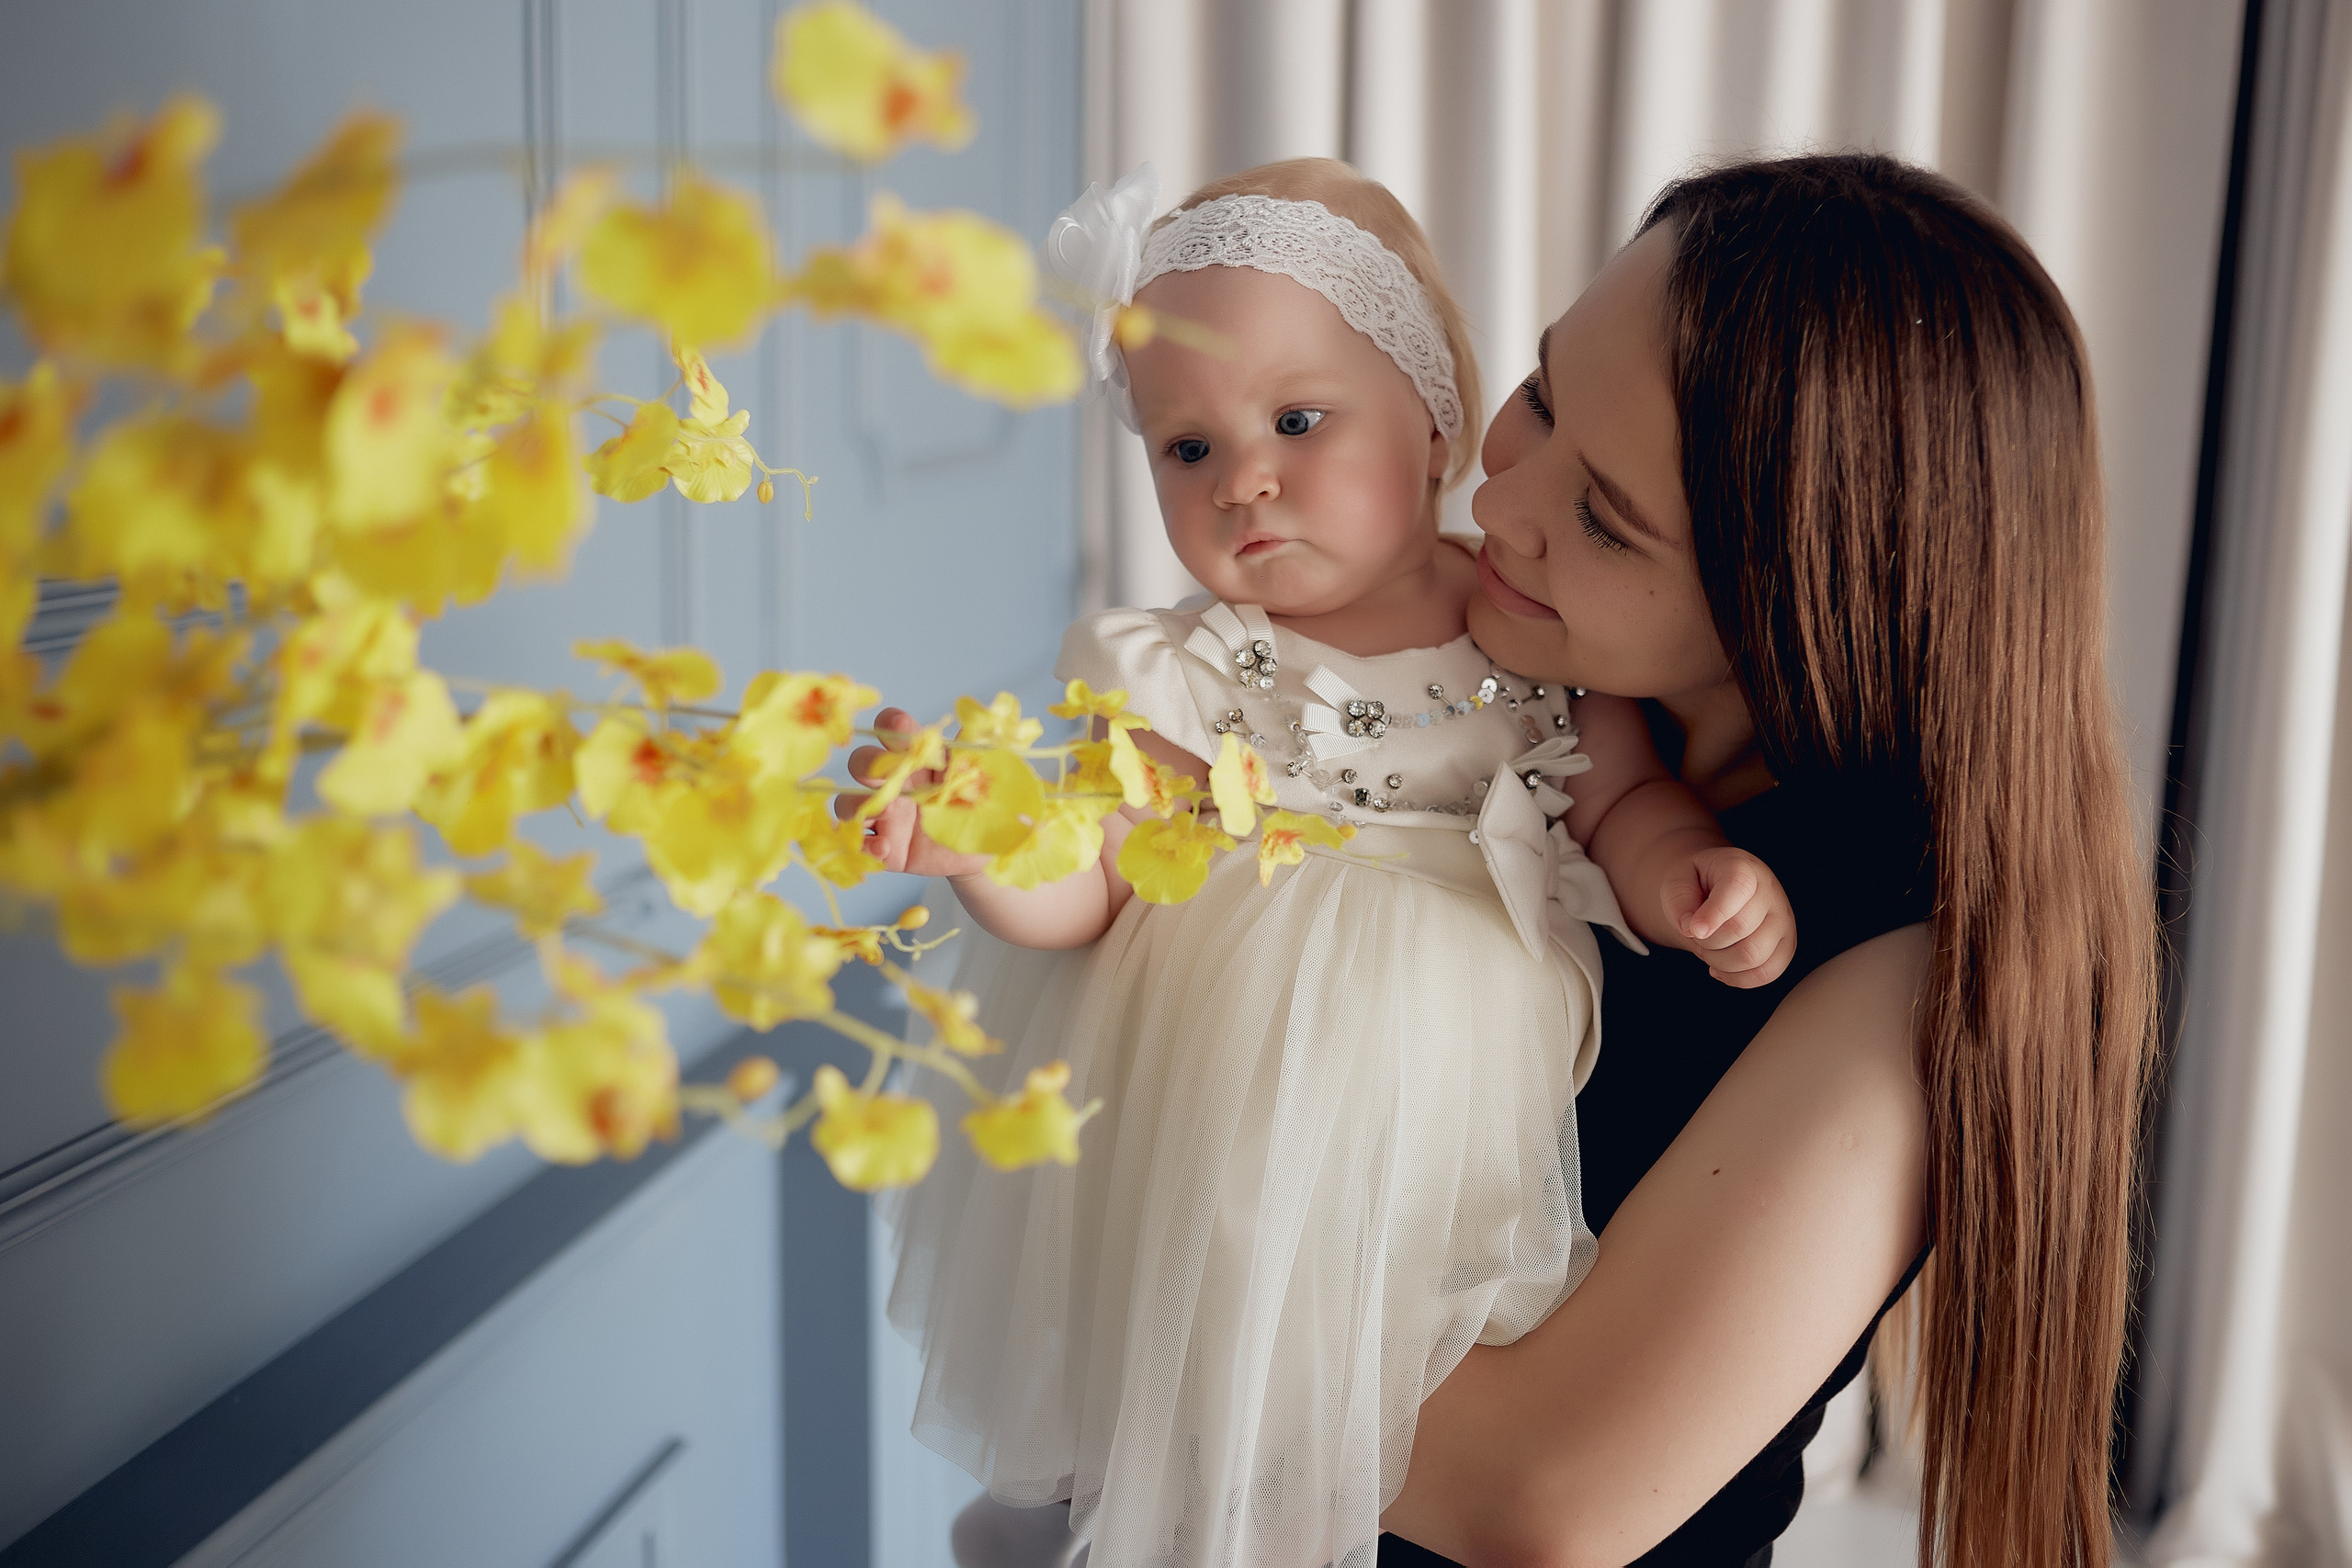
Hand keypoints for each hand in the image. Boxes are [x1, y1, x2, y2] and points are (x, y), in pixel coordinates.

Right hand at [837, 708, 991, 879]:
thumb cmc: (981, 809)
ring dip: (857, 804)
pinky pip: (856, 844)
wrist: (983, 851)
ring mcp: (884, 816)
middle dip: (866, 762)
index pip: (892, 731)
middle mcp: (894, 784)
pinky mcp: (884, 847)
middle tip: (889, 775)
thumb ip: (974, 756)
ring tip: (886, 814)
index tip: (900, 726)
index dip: (890, 724)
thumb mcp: (983, 781)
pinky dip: (863, 845)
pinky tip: (884, 849)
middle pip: (861, 761)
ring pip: (846, 802)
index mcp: (917, 760)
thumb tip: (973, 724)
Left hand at [1660, 846, 1795, 987]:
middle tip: (1695, 935)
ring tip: (1708, 949)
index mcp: (1744, 868)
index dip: (1713, 914)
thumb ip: (1679, 899)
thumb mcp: (1677, 880)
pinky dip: (1737, 978)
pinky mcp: (1786, 946)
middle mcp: (1771, 892)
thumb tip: (1691, 928)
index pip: (1736, 889)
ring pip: (1753, 955)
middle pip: (1740, 928)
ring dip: (1719, 961)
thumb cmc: (1696, 884)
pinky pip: (1767, 973)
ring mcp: (1783, 920)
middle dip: (1707, 941)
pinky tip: (1719, 967)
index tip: (1692, 930)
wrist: (1714, 888)